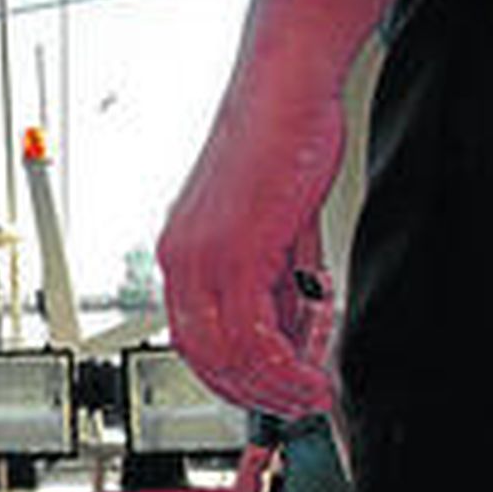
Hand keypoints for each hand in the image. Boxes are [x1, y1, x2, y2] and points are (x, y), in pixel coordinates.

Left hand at [157, 89, 344, 419]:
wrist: (283, 89)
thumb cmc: (280, 143)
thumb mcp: (276, 231)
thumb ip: (280, 284)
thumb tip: (295, 334)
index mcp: (180, 255)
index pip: (192, 339)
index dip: (230, 376)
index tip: (267, 391)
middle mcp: (180, 261)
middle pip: (205, 357)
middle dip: (255, 391)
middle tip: (298, 402)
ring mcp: (202, 259)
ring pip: (230, 355)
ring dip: (276, 386)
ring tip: (313, 392)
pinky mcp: (234, 253)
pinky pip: (253, 336)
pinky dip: (284, 366)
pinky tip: (310, 371)